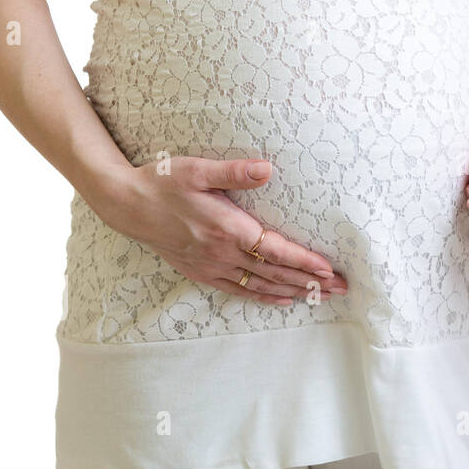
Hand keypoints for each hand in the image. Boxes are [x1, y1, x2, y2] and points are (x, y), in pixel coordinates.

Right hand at [94, 157, 349, 304]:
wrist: (125, 204)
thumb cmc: (163, 181)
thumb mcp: (197, 170)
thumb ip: (234, 171)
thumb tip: (267, 169)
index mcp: (228, 229)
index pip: (277, 251)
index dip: (305, 262)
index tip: (330, 270)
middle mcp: (222, 254)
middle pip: (276, 273)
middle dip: (312, 282)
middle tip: (343, 288)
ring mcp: (211, 266)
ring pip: (262, 285)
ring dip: (294, 291)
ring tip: (322, 297)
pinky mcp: (201, 272)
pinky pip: (239, 290)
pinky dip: (264, 296)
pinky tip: (282, 299)